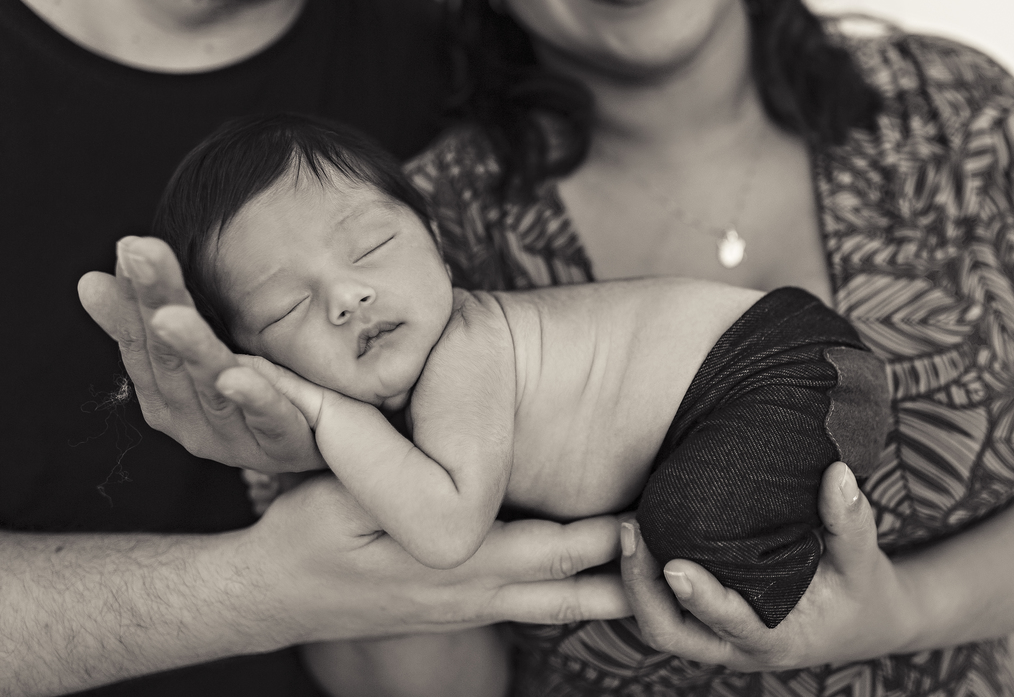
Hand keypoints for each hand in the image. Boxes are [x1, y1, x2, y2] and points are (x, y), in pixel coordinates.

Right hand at [77, 235, 322, 471]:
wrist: (317, 452)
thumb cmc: (254, 398)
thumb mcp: (201, 358)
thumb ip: (153, 323)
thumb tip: (91, 280)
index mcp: (165, 395)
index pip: (142, 341)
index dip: (135, 294)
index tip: (129, 245)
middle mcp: (189, 420)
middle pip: (170, 357)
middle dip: (155, 302)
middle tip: (141, 253)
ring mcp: (232, 438)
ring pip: (210, 388)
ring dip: (191, 347)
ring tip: (172, 313)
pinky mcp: (279, 446)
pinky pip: (266, 419)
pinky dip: (251, 397)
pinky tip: (236, 374)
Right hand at [250, 474, 630, 641]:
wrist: (270, 596)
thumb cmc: (304, 537)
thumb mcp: (337, 500)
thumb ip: (389, 479)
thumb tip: (438, 461)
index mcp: (456, 562)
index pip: (554, 549)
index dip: (609, 536)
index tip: (656, 514)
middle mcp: (474, 593)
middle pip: (573, 583)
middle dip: (629, 570)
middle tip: (686, 549)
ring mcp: (470, 608)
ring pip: (559, 605)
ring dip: (611, 594)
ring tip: (664, 581)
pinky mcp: (462, 610)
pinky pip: (534, 608)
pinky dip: (575, 598)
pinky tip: (602, 589)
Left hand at [620, 461, 919, 670]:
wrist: (857, 622)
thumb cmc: (858, 590)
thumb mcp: (863, 559)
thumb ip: (850, 520)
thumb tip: (837, 473)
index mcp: (776, 639)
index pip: (730, 623)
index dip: (701, 597)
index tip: (675, 563)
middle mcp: (735, 645)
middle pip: (670, 632)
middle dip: (640, 588)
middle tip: (630, 529)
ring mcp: (714, 637)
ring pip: (657, 623)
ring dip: (632, 582)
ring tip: (626, 525)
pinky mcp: (702, 620)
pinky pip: (660, 607)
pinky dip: (640, 578)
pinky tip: (634, 531)